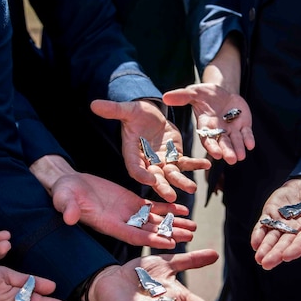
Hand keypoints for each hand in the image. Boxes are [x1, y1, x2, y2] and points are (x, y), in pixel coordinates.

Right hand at [49, 170, 196, 248]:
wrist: (69, 184)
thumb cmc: (65, 193)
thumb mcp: (65, 199)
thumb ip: (69, 209)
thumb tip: (69, 218)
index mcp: (108, 224)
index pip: (133, 235)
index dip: (152, 239)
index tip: (170, 243)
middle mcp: (121, 222)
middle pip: (150, 231)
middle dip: (170, 234)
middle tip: (191, 236)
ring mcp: (128, 213)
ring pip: (155, 221)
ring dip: (174, 224)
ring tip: (194, 226)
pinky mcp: (131, 202)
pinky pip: (153, 207)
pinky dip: (168, 209)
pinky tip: (183, 210)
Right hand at [90, 99, 211, 202]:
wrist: (150, 115)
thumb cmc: (136, 114)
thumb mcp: (126, 110)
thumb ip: (113, 110)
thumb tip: (94, 104)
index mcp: (132, 156)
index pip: (135, 169)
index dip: (142, 174)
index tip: (149, 179)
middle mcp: (147, 164)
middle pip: (155, 178)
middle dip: (163, 186)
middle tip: (171, 196)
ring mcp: (162, 163)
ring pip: (172, 175)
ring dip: (181, 181)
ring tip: (192, 187)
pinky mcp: (175, 157)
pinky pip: (186, 163)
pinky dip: (196, 164)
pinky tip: (207, 164)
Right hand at [163, 83, 254, 163]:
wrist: (222, 92)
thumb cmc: (205, 95)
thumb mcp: (194, 92)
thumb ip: (181, 96)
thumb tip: (165, 97)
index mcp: (205, 125)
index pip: (208, 138)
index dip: (212, 146)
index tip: (216, 154)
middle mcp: (219, 130)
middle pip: (223, 143)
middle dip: (227, 151)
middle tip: (231, 159)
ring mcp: (231, 129)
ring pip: (235, 141)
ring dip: (238, 149)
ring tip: (241, 156)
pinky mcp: (243, 125)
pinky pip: (246, 134)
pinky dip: (248, 139)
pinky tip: (251, 145)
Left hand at [250, 178, 300, 269]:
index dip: (295, 248)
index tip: (287, 256)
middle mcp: (296, 229)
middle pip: (285, 243)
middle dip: (275, 254)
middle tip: (267, 264)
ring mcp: (282, 222)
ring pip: (272, 237)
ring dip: (265, 248)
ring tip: (259, 258)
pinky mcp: (271, 214)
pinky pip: (263, 225)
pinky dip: (258, 234)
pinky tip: (255, 243)